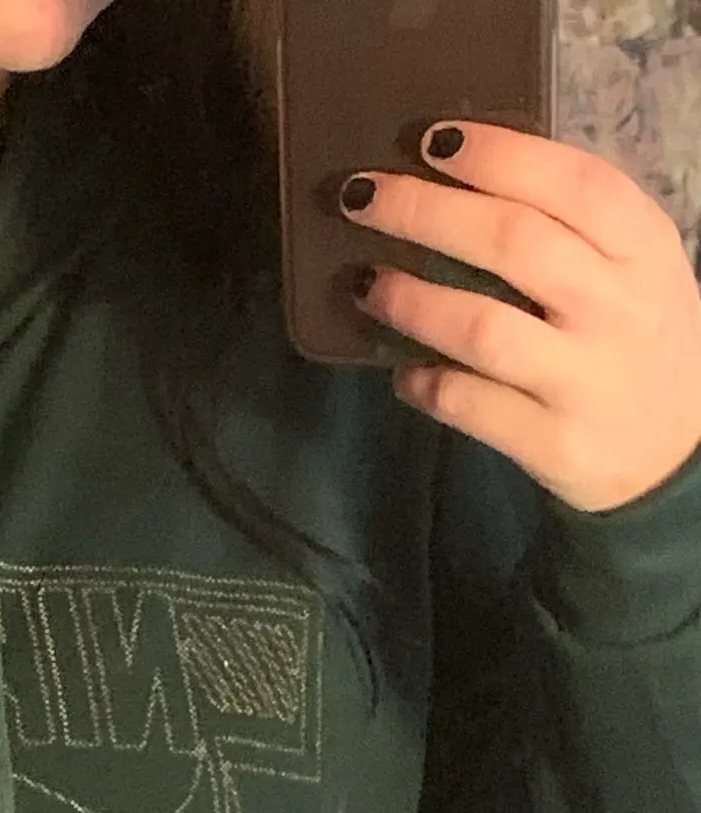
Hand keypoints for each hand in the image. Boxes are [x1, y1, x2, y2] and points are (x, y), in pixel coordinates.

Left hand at [342, 119, 700, 512]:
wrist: (672, 452)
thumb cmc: (630, 340)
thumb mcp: (629, 272)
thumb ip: (570, 229)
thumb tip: (457, 182)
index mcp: (644, 249)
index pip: (574, 183)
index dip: (499, 155)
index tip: (431, 139)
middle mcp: (618, 308)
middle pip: (513, 242)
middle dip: (427, 211)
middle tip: (362, 195)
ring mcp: (585, 379)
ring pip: (482, 327)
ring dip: (412, 300)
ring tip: (366, 283)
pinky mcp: (552, 441)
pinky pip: (468, 405)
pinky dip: (424, 384)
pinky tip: (401, 372)